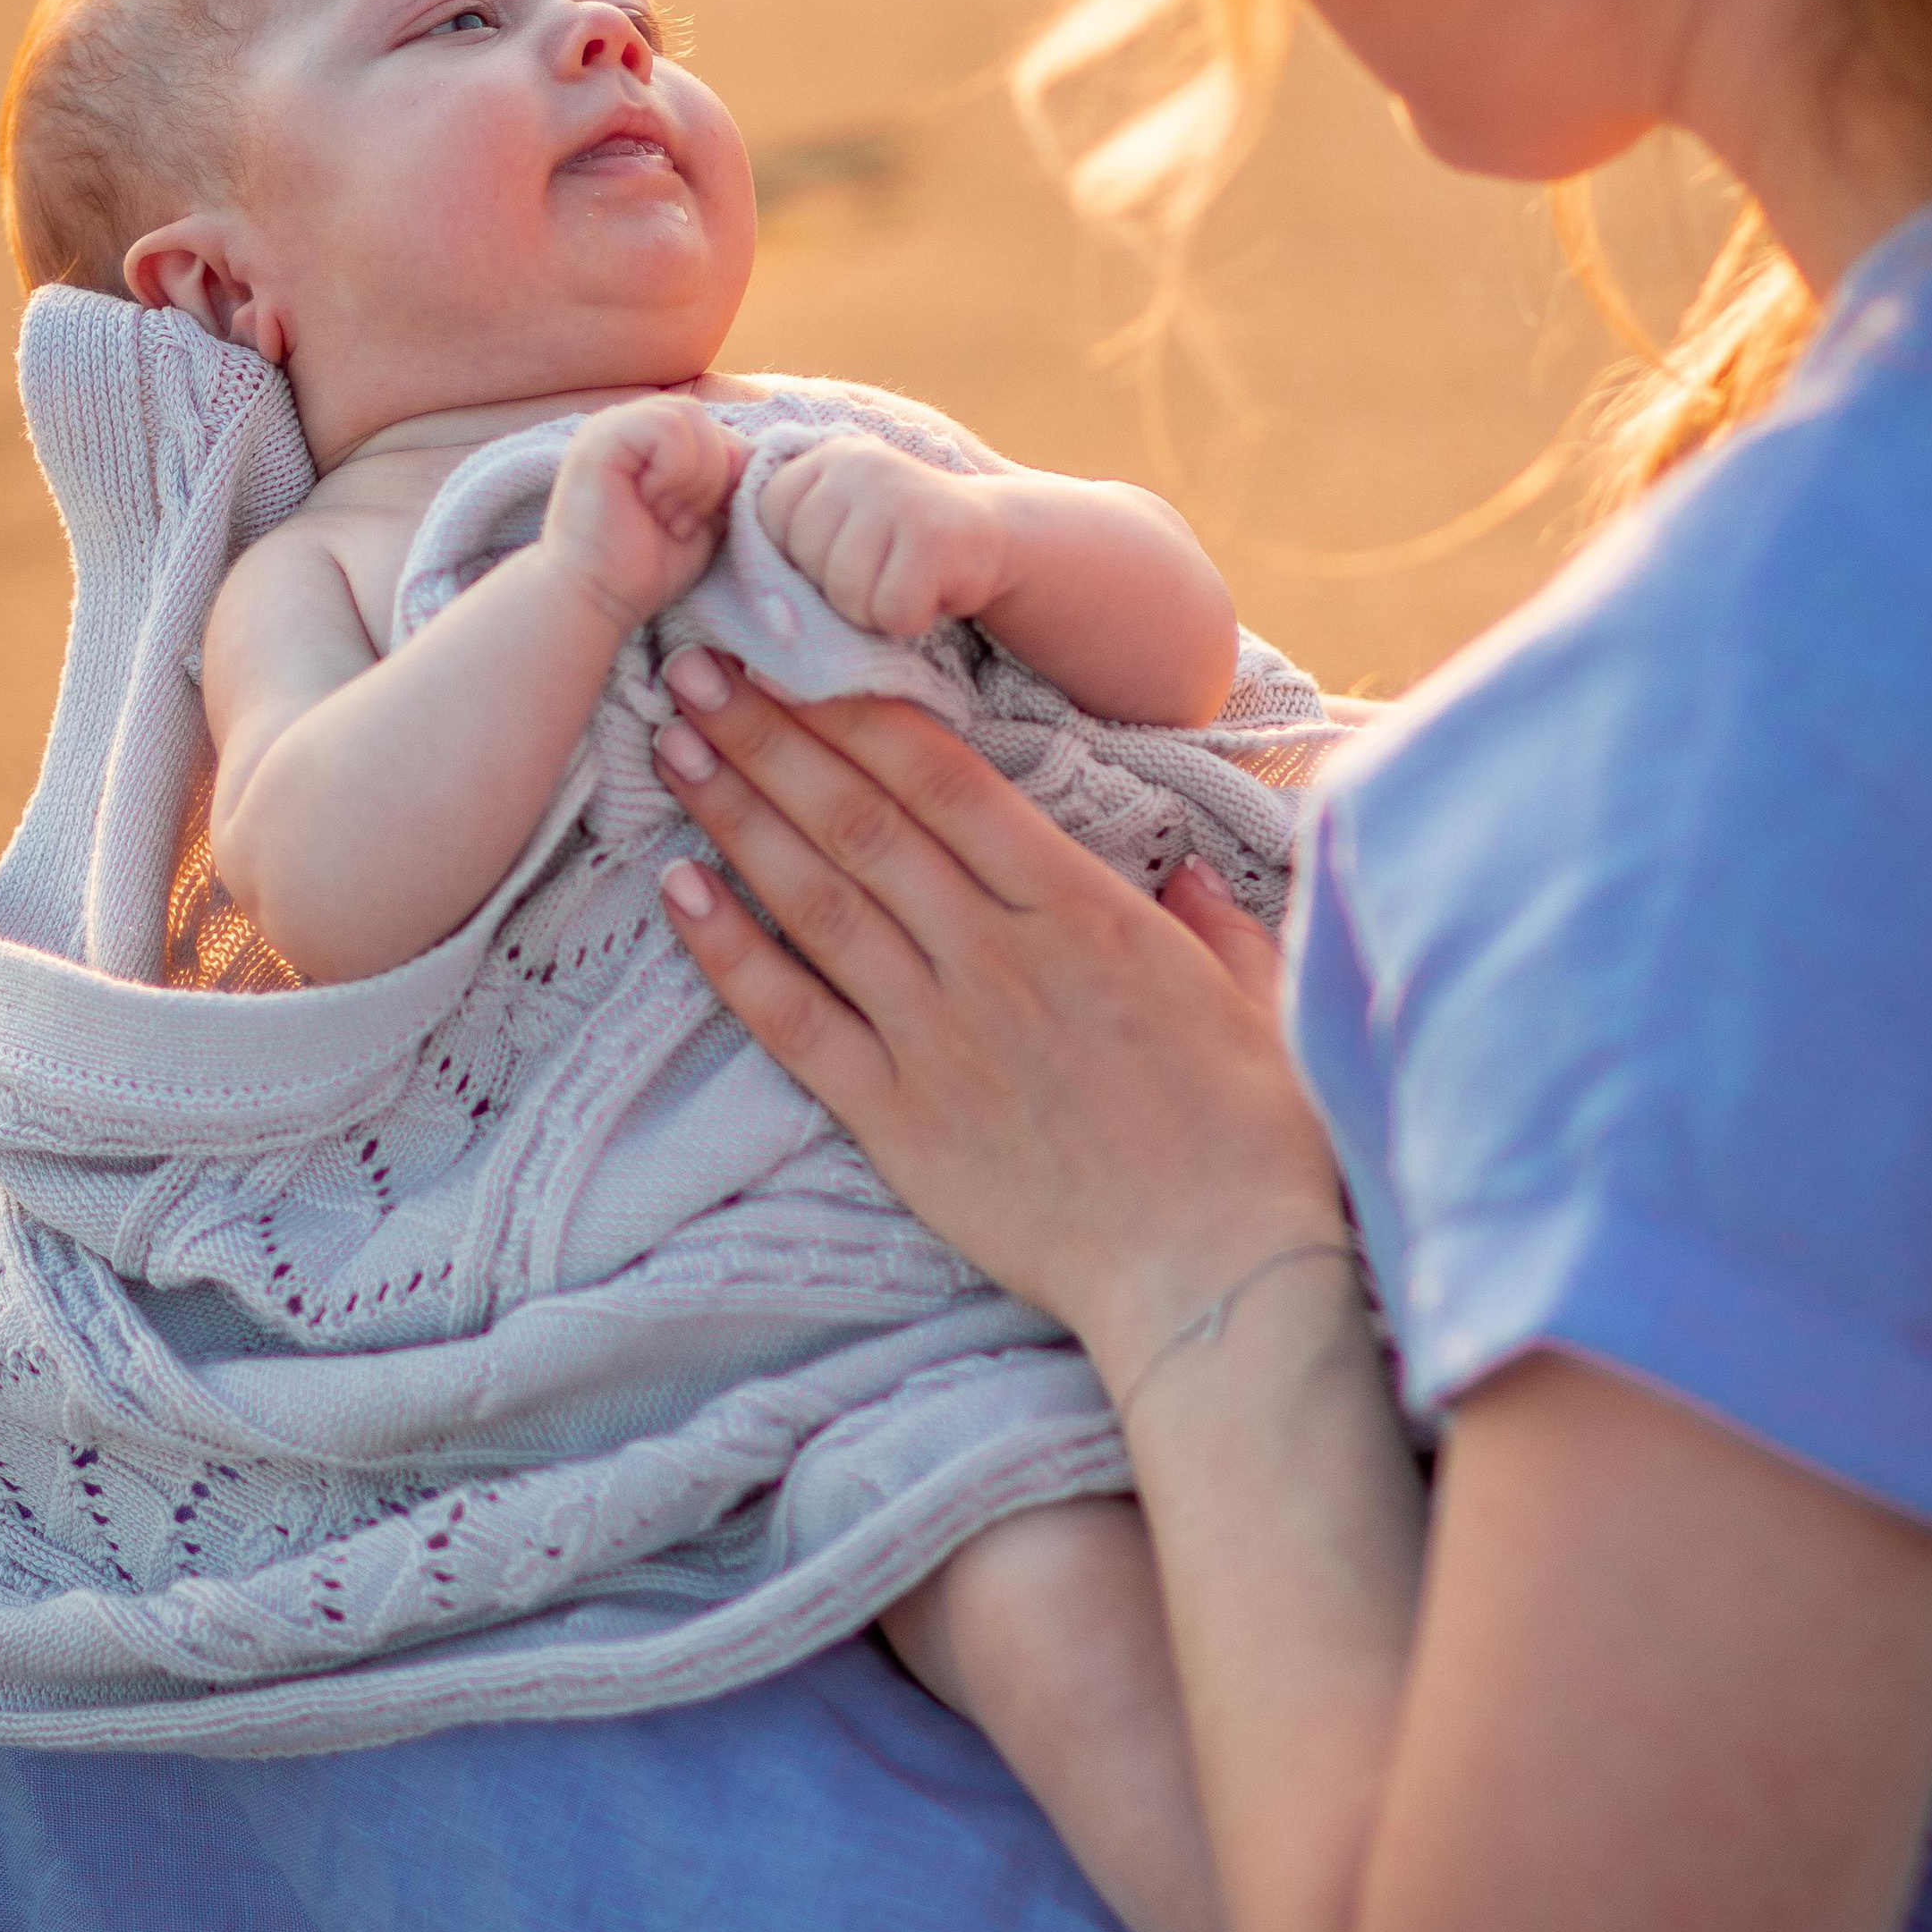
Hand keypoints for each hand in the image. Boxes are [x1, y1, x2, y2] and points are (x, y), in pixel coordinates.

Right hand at [539, 398, 748, 632]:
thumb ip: (728, 478)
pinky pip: (667, 427)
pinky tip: (650, 503)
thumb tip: (756, 450)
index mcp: (653, 439)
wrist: (597, 599)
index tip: (697, 522)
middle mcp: (630, 423)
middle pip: (708, 421)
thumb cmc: (646, 566)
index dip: (726, 476)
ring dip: (693, 477)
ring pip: (690, 418)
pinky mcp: (600, 437)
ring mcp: (611, 425)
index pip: (718, 430)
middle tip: (681, 522)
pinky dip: (673, 471)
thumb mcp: (706, 516)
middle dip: (712, 477)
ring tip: (666, 516)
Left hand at [647, 651, 1343, 1383]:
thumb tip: (1180, 869)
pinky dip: (729, 955)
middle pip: (860, 817)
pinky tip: (679, 893)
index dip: (858, 709)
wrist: (1215, 1273)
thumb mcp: (1255, 995)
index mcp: (1080, 907)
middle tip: (696, 670)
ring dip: (738, 816)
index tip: (798, 657)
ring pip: (816, 899)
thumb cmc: (1254, 1136)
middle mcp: (994, 954)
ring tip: (676, 749)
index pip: (944, 777)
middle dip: (771, 735)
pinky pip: (793, 1021)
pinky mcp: (898, 1120)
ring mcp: (937, 1035)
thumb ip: (1211, 918)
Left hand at [755, 437, 1010, 642]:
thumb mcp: (834, 534)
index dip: (801, 557)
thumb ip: (780, 557)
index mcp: (822, 456)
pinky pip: (891, 610)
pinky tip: (931, 593)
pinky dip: (911, 620)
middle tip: (880, 571)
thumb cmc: (895, 551)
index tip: (845, 551)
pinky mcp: (936, 536)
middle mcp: (859, 461)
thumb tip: (750, 643)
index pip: (767, 520)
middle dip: (838, 588)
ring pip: (845, 591)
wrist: (993, 542)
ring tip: (902, 582)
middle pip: (805, 561)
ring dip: (874, 609)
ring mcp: (900, 493)